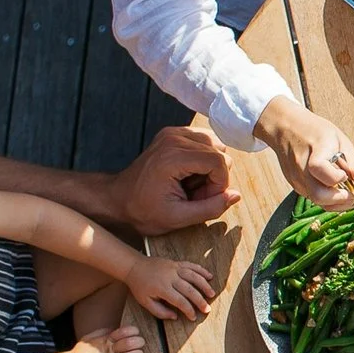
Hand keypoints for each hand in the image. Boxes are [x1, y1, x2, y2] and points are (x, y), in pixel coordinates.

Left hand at [112, 125, 239, 236]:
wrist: (118, 198)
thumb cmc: (143, 211)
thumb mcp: (178, 219)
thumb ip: (211, 208)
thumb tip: (235, 195)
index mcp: (173, 158)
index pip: (219, 162)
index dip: (220, 184)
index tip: (204, 199)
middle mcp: (173, 139)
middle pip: (220, 152)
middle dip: (215, 176)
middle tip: (195, 194)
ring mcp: (172, 133)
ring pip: (215, 145)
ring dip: (211, 167)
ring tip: (192, 184)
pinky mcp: (173, 133)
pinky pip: (204, 141)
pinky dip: (204, 158)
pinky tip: (190, 173)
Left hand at [127, 254, 215, 319]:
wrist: (133, 266)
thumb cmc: (139, 286)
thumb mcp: (145, 302)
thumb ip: (160, 312)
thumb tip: (175, 317)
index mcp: (162, 288)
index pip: (180, 301)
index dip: (189, 310)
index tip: (193, 317)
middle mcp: (170, 277)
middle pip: (190, 289)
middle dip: (200, 300)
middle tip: (207, 309)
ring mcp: (174, 268)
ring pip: (193, 276)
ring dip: (204, 285)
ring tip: (212, 294)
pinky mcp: (176, 263)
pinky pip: (191, 265)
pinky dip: (201, 270)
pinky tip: (210, 276)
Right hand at [253, 96, 353, 206]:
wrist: (285, 128)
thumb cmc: (314, 131)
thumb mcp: (340, 141)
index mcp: (315, 150)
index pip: (319, 168)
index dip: (336, 177)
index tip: (345, 175)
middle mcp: (302, 166)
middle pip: (318, 194)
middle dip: (340, 200)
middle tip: (353, 195)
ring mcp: (296, 177)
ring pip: (316, 200)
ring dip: (335, 202)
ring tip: (346, 192)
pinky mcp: (294, 184)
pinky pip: (312, 197)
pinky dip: (326, 197)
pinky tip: (333, 188)